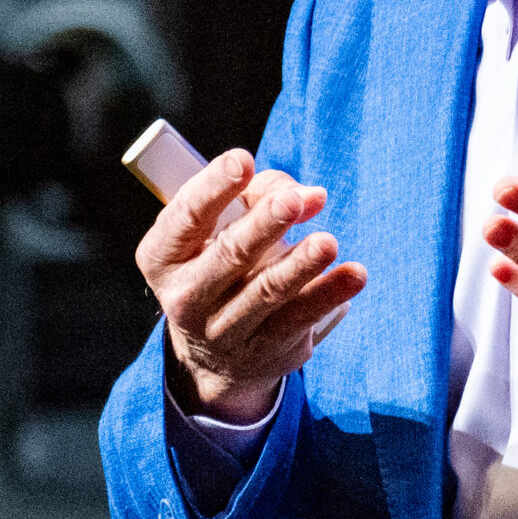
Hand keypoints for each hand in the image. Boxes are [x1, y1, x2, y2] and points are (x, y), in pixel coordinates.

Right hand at [135, 148, 366, 425]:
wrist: (215, 357)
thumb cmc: (219, 266)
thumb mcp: (217, 231)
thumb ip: (257, 196)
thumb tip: (308, 195)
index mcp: (163, 257)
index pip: (186, 216)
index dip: (213, 186)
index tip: (243, 160)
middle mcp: (187, 296)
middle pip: (230, 255)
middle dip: (263, 225)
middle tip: (293, 201)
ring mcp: (225, 329)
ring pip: (267, 291)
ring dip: (300, 265)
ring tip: (327, 242)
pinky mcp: (266, 348)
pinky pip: (300, 318)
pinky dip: (328, 294)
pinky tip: (354, 275)